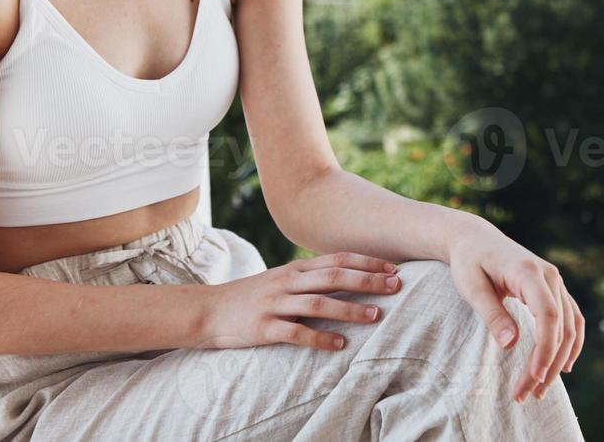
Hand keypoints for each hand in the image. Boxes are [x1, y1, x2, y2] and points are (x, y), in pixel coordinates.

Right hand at [200, 252, 402, 349]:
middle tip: (396, 286)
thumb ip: (311, 277)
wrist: (208, 310)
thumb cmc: (252, 296)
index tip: (393, 268)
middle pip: (334, 277)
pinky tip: (339, 345)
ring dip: (349, 309)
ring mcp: (275, 304)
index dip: (367, 262)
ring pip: (318, 303)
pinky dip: (319, 338)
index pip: (337, 260)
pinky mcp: (264, 328)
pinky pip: (295, 333)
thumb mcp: (282, 278)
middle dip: (367, 280)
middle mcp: (288, 282)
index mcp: (296, 269)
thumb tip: (348, 277)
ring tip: (375, 315)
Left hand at [445, 222, 585, 403]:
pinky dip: (571, 343)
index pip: (548, 314)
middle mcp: (549, 275)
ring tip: (539, 389)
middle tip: (526, 394)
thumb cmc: (469, 261)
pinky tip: (565, 367)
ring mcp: (555, 281)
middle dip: (547, 364)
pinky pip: (572, 319)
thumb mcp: (471, 286)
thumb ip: (492, 313)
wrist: (475, 238)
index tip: (533, 376)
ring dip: (559, 360)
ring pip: (570, 326)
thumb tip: (510, 344)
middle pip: (561, 326)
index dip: (545, 348)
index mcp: (528, 271)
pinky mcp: (554, 289)